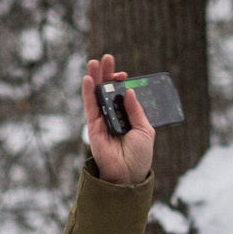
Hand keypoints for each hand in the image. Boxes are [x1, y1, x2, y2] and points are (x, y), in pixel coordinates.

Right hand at [82, 53, 156, 184]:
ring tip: (94, 62)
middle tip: (106, 58)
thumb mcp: (144, 129)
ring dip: (95, 78)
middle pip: (107, 91)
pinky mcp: (93, 127)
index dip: (121, 83)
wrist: (129, 175)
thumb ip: (136, 110)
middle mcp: (113, 116)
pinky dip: (88, 93)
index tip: (125, 75)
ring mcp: (102, 121)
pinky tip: (88, 79)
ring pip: (96, 95)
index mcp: (127, 116)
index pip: (122, 95)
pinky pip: (90, 107)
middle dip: (106, 74)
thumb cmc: (139, 155)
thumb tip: (130, 91)